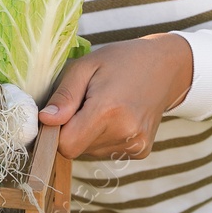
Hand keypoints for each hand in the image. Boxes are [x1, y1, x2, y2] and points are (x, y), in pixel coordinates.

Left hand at [37, 33, 192, 159]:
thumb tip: (45, 120)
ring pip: (91, 152)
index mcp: (108, 110)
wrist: (165, 66)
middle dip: (73, 130)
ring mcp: (136, 144)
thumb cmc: (122, 60)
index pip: (66, 145)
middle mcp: (124, 133)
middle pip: (77, 149)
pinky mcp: (141, 150)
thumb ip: (64, 95)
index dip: (57, 131)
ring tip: (105, 106)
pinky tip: (117, 116)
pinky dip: (104, 137)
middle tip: (86, 102)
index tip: (62, 112)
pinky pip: (107, 152)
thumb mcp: (86, 66)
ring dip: (89, 134)